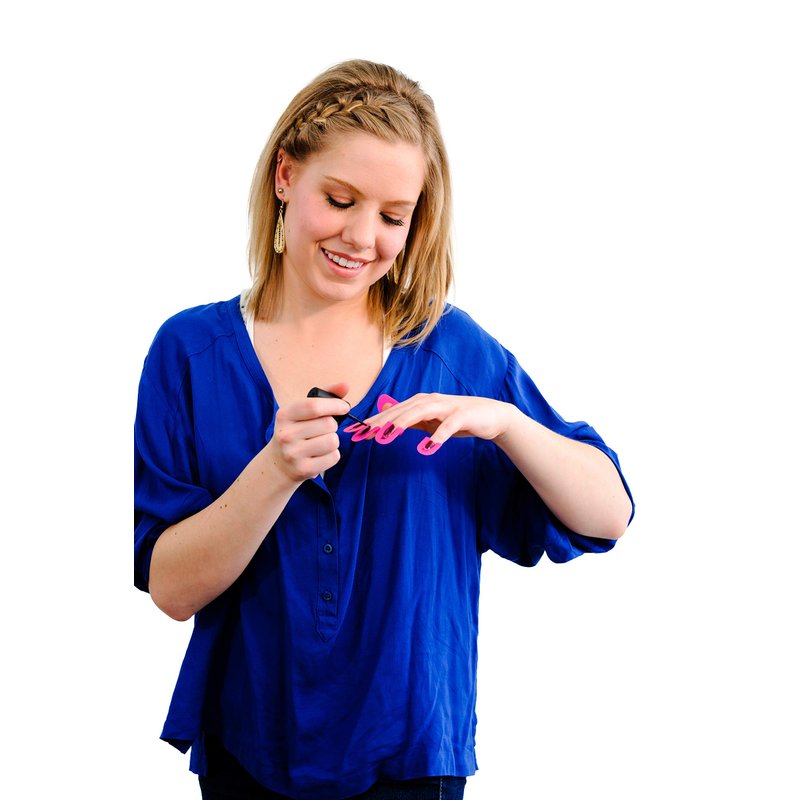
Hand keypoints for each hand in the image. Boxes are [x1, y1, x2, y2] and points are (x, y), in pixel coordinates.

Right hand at [266, 383, 350, 481]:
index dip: (334, 405)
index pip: (314, 406)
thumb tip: (345, 385)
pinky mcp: (304, 469)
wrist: (278, 463)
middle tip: (324, 429)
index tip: (344, 407)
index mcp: (284, 415)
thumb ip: (324, 396)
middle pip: (328, 424)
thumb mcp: (302, 412)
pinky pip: (334, 457)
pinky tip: (320, 455)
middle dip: (333, 425)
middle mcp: (285, 434)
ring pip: (333, 441)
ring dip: (333, 440)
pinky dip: (332, 455)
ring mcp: (293, 454)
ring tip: (321, 442)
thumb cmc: (296, 431)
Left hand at [364, 393, 520, 449]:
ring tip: (387, 435)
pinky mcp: (462, 416)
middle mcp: (430, 401)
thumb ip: (409, 420)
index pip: (392, 411)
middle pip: (401, 410)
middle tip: (363, 433)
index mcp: (420, 402)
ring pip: (420, 413)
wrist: (492, 416)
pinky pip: (448, 427)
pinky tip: (427, 447)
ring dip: (402, 423)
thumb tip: (385, 419)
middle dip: (381, 421)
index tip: (355, 431)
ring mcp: (446, 407)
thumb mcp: (430, 421)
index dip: (374, 420)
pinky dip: (437, 436)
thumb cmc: (458, 419)